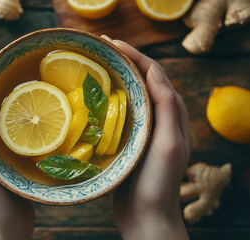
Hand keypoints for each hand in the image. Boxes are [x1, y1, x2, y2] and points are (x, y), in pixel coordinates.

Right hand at [102, 36, 191, 238]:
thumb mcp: (169, 144)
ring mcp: (144, 128)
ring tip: (96, 64)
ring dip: (116, 75)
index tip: (111, 43)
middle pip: (142, 79)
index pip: (155, 74)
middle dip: (124, 60)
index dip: (135, 55)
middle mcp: (160, 118)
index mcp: (172, 115)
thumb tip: (154, 71)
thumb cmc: (158, 183)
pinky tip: (94, 95)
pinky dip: (109, 96)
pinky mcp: (130, 138)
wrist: (145, 215)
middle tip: (100, 48)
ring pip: (131, 92)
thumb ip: (166, 109)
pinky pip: (121, 109)